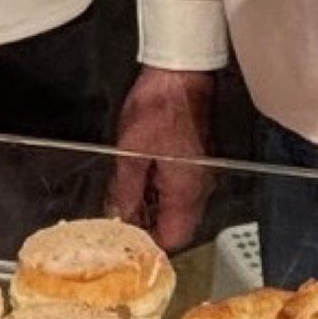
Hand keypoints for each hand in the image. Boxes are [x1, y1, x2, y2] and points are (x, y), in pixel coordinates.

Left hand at [107, 66, 216, 249]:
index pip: (173, 238)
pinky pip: (178, 188)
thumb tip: (118, 217)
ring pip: (176, 207)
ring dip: (151, 207)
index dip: (148, 244)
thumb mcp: (131, 153)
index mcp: (186, 192)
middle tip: (118, 220)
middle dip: (147, 226)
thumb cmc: (160, 108)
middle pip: (176, 225)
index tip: (125, 240)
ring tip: (122, 200)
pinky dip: (157, 190)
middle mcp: (199, 188)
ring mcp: (199, 174)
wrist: (180, 74)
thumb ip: (125, 191)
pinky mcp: (195, 160)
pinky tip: (137, 180)